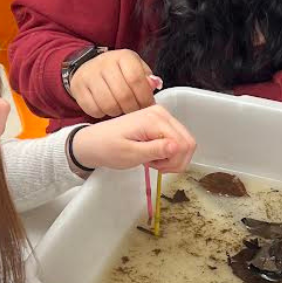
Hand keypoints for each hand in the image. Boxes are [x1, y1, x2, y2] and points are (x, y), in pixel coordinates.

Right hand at [69, 49, 156, 118]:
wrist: (89, 68)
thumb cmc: (119, 72)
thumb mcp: (136, 69)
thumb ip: (147, 78)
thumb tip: (155, 84)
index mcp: (123, 57)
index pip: (136, 80)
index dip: (144, 97)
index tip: (148, 106)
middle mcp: (105, 63)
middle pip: (123, 95)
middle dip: (133, 109)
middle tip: (135, 112)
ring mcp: (89, 75)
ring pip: (108, 105)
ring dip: (118, 112)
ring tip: (121, 109)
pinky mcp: (78, 87)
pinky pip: (94, 109)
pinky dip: (102, 114)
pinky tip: (106, 108)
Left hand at [70, 106, 195, 173]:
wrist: (93, 143)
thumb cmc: (108, 149)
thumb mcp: (130, 154)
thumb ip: (155, 150)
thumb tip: (177, 147)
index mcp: (155, 119)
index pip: (184, 144)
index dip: (175, 162)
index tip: (157, 168)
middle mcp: (162, 113)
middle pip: (188, 142)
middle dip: (176, 161)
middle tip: (156, 166)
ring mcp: (161, 117)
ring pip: (184, 143)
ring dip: (172, 158)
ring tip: (152, 161)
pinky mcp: (160, 122)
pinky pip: (176, 140)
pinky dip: (169, 153)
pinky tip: (154, 155)